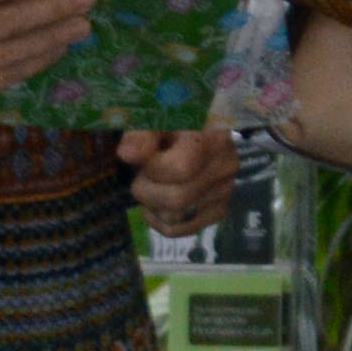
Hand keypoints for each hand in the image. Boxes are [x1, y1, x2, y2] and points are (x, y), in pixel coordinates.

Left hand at [122, 127, 238, 229]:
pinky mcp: (218, 210)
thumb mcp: (155, 120)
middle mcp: (224, 168)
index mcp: (210, 139)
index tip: (146, 157)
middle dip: (146, 191)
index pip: (179, 170)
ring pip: (175, 219)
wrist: (200, 129)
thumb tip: (127, 154)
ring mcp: (224, 192)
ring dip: (151, 206)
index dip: (152, 170)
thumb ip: (141, 135)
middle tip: (143, 175)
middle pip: (176, 200)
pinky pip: (181, 230)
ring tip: (154, 185)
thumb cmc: (174, 122)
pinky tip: (157, 204)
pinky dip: (160, 221)